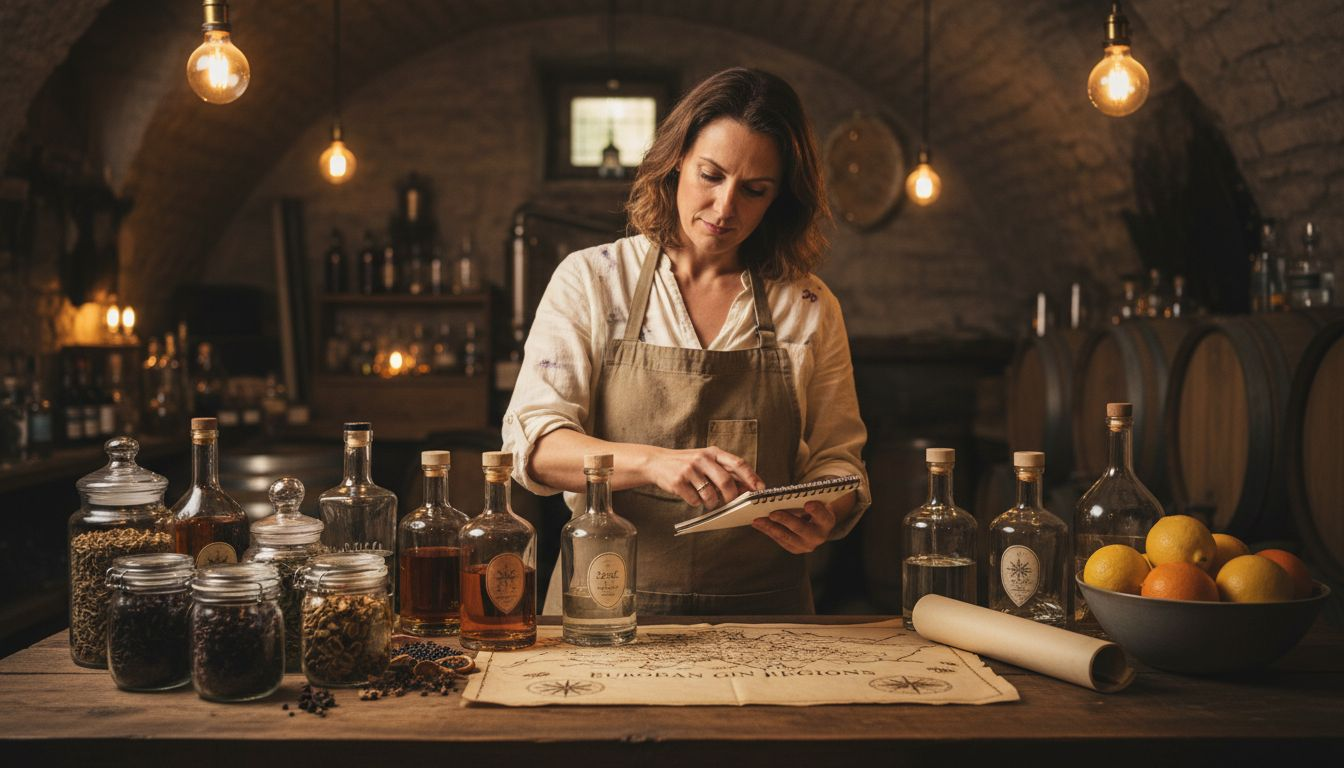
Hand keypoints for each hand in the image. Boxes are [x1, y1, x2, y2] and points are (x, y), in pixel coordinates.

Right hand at [642, 446, 763, 506]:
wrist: (657, 462)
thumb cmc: (688, 464)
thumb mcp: (707, 461)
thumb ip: (726, 471)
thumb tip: (747, 487)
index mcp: (713, 452)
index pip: (738, 464)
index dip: (751, 477)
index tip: (760, 489)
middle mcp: (702, 458)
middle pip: (726, 482)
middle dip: (732, 497)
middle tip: (732, 503)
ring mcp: (689, 470)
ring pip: (710, 495)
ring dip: (712, 503)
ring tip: (708, 501)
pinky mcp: (678, 482)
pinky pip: (695, 500)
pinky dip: (696, 502)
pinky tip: (691, 496)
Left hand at [752, 500, 835, 553]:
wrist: (817, 525)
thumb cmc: (815, 507)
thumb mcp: (816, 501)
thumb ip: (807, 498)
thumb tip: (785, 496)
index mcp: (827, 522)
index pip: (823, 516)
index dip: (816, 510)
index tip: (808, 503)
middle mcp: (819, 537)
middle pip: (800, 528)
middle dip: (785, 520)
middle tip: (772, 513)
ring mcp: (806, 545)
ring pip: (786, 536)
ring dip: (770, 527)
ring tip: (757, 520)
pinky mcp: (795, 549)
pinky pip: (779, 540)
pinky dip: (768, 531)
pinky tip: (757, 524)